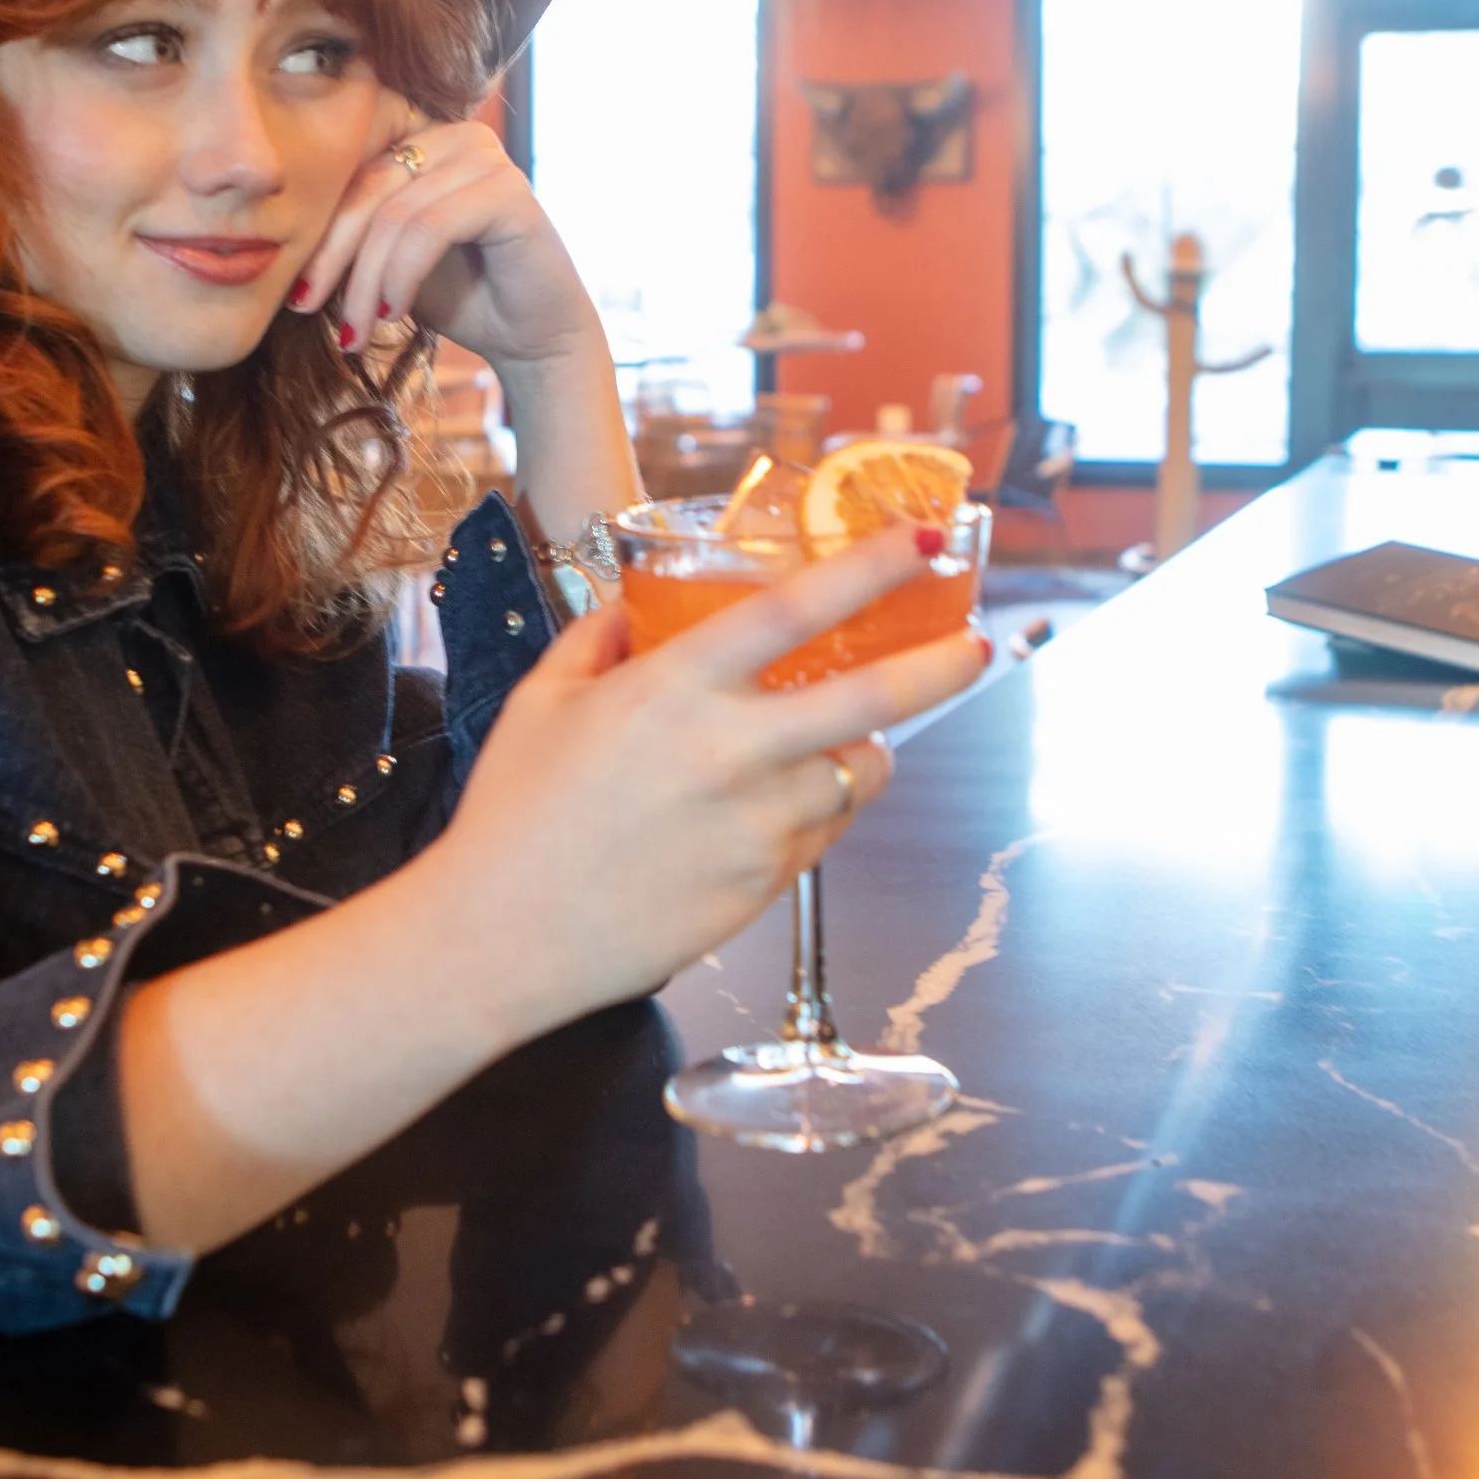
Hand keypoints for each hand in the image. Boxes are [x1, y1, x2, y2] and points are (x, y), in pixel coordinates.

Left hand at [287, 109, 600, 381]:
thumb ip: (354, 233)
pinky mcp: (509, 191)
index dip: (318, 232)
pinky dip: (402, 275)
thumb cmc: (461, 296)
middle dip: (331, 257)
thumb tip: (277, 240)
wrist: (531, 337)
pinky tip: (394, 313)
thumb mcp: (389, 260)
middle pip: (367, 188)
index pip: (352, 172)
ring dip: (366, 279)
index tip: (295, 295)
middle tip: (308, 310)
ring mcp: (487, 157)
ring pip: (394, 214)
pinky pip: (429, 228)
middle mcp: (457, 134)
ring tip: (356, 329)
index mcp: (424, 138)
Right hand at [422, 525, 991, 1037]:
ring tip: (847, 741)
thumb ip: (599, 641)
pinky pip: (823, 835)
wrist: (502, 937)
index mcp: (672, 690)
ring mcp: (755, 825)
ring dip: (864, 751)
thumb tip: (637, 607)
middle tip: (976, 645)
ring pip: (855, 775)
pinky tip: (783, 806)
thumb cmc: (511, 815)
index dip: (870, 570)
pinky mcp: (764, 886)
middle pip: (869, 699)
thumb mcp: (542, 703)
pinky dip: (821, 811)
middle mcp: (728, 752)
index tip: (926, 540)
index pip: (792, 611)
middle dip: (939, 665)